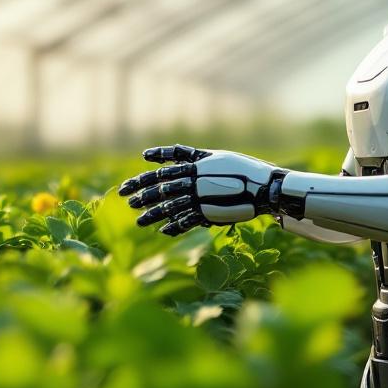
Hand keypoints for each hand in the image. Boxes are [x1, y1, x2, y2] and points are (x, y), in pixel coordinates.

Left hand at [117, 145, 282, 235]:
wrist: (262, 187)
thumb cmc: (241, 168)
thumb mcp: (214, 156)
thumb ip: (193, 156)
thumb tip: (176, 157)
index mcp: (194, 166)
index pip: (162, 171)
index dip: (143, 176)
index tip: (128, 182)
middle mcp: (193, 182)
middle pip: (160, 188)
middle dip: (141, 194)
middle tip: (125, 199)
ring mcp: (200, 198)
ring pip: (169, 206)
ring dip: (152, 213)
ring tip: (138, 221)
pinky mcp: (208, 213)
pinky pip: (186, 221)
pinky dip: (174, 226)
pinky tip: (163, 231)